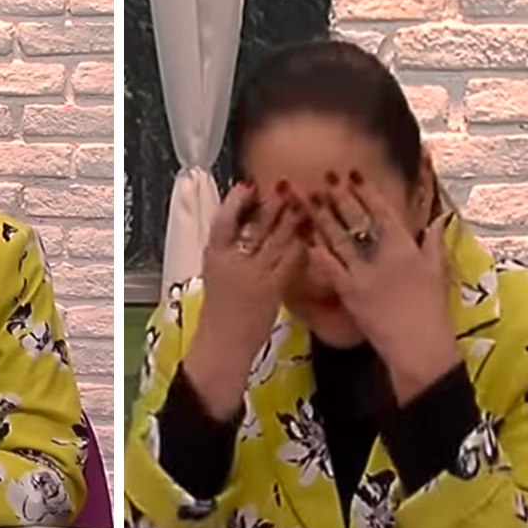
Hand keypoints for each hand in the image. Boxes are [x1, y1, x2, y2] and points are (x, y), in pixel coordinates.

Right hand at [183, 179, 310, 421]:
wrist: (224, 343)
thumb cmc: (221, 308)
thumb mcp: (218, 272)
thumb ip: (232, 249)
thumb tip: (251, 223)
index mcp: (213, 255)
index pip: (223, 220)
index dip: (236, 200)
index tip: (249, 184)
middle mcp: (232, 260)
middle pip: (256, 224)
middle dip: (275, 203)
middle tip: (290, 185)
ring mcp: (254, 274)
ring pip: (278, 239)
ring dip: (294, 219)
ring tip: (308, 201)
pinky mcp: (273, 288)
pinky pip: (292, 260)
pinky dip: (303, 245)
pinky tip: (313, 236)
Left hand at [304, 171, 460, 404]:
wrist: (419, 343)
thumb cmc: (431, 309)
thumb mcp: (437, 271)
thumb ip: (433, 243)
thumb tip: (436, 221)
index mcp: (405, 246)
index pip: (382, 211)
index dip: (365, 191)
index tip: (351, 174)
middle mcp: (382, 254)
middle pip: (355, 220)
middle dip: (337, 197)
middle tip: (321, 178)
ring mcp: (363, 272)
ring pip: (337, 239)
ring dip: (320, 217)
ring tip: (306, 199)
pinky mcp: (348, 291)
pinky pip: (328, 267)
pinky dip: (315, 251)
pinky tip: (302, 238)